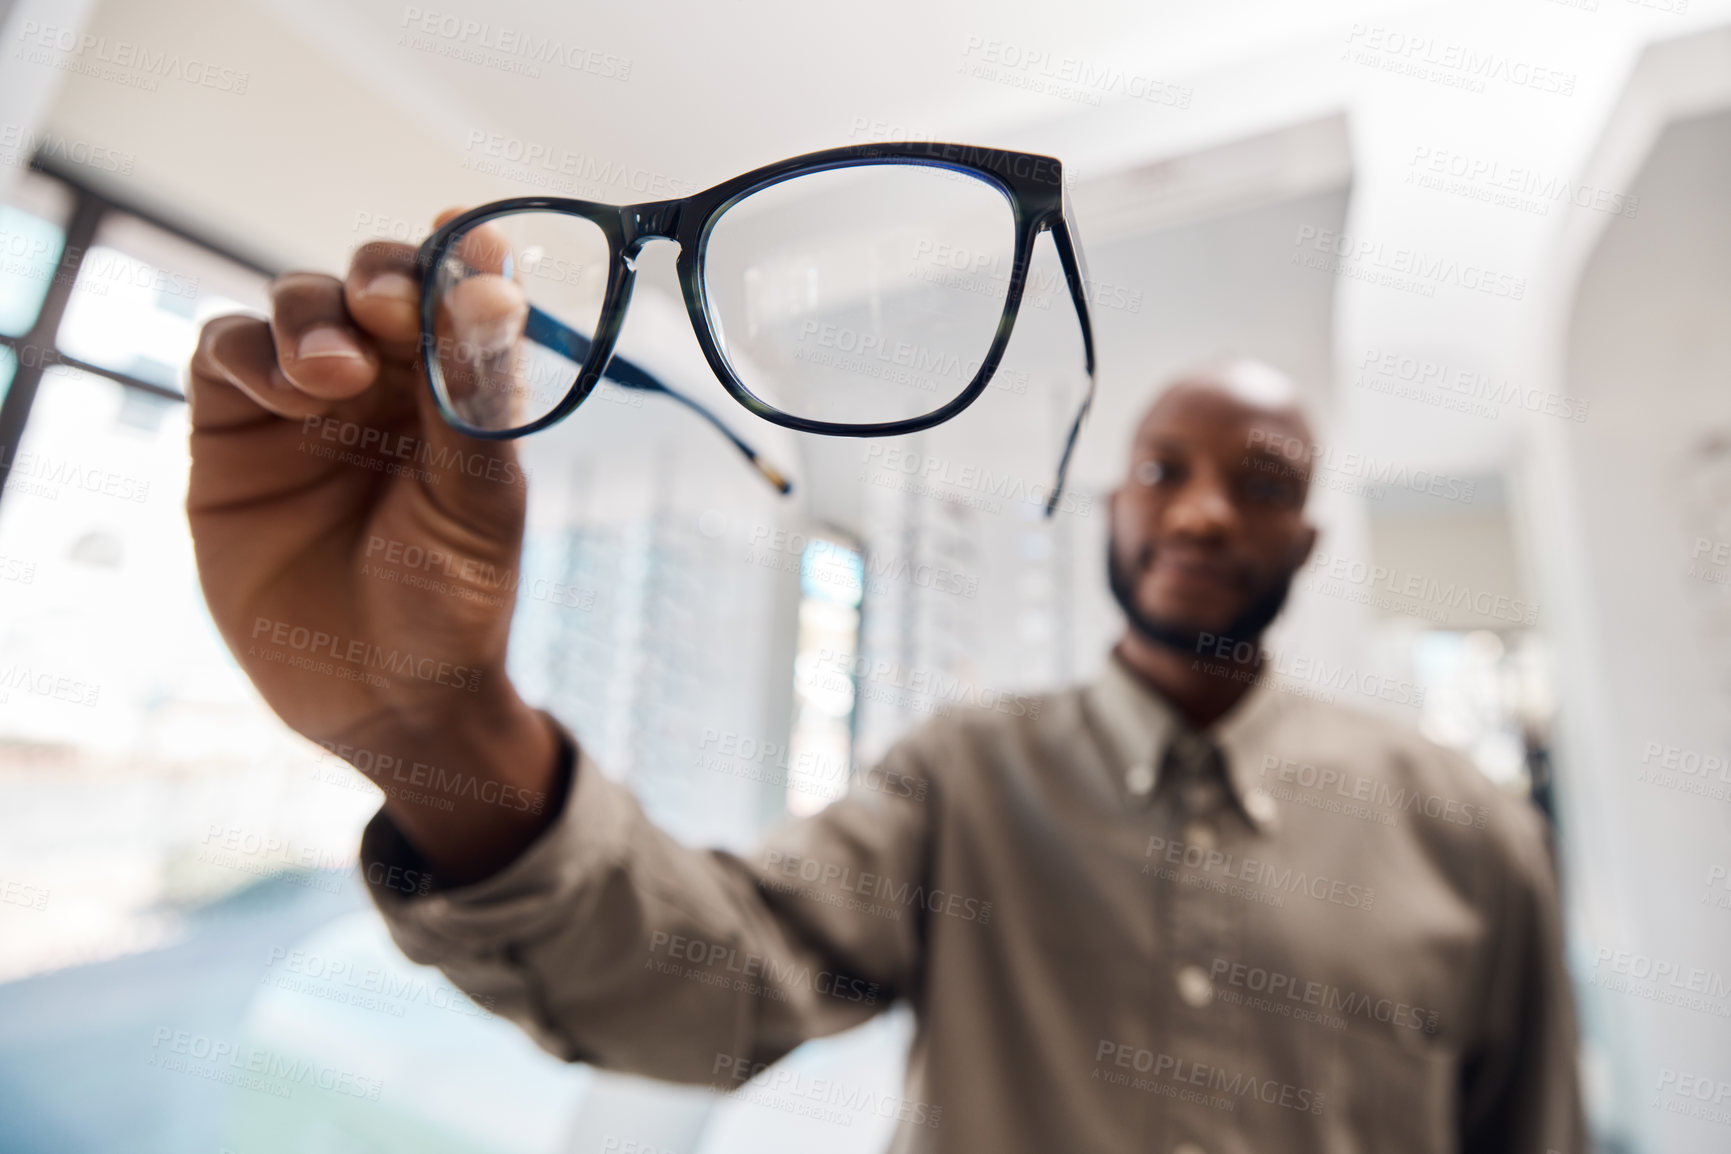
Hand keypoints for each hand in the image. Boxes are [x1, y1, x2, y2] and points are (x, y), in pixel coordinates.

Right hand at [186, 212, 560, 881]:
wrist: (384, 699)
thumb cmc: (452, 603)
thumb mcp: (478, 500)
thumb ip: (473, 392)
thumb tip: (491, 282)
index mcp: (456, 387)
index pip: (452, 289)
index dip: (451, 254)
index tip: (456, 235)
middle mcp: (385, 384)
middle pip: (370, 280)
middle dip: (379, 277)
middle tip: (389, 311)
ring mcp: (305, 404)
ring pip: (297, 304)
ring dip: (314, 316)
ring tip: (333, 376)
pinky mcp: (234, 433)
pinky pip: (226, 354)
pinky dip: (250, 352)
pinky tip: (286, 392)